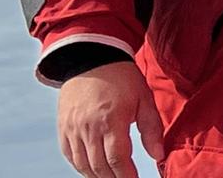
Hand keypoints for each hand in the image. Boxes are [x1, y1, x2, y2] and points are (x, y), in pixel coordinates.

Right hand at [56, 61, 164, 177]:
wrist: (91, 56)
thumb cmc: (121, 77)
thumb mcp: (144, 98)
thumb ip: (152, 129)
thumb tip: (158, 155)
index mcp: (111, 119)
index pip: (118, 160)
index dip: (127, 177)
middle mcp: (88, 127)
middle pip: (100, 167)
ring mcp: (73, 128)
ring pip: (83, 165)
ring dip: (98, 176)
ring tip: (111, 177)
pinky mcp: (63, 126)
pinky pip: (70, 155)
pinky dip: (81, 167)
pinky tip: (93, 169)